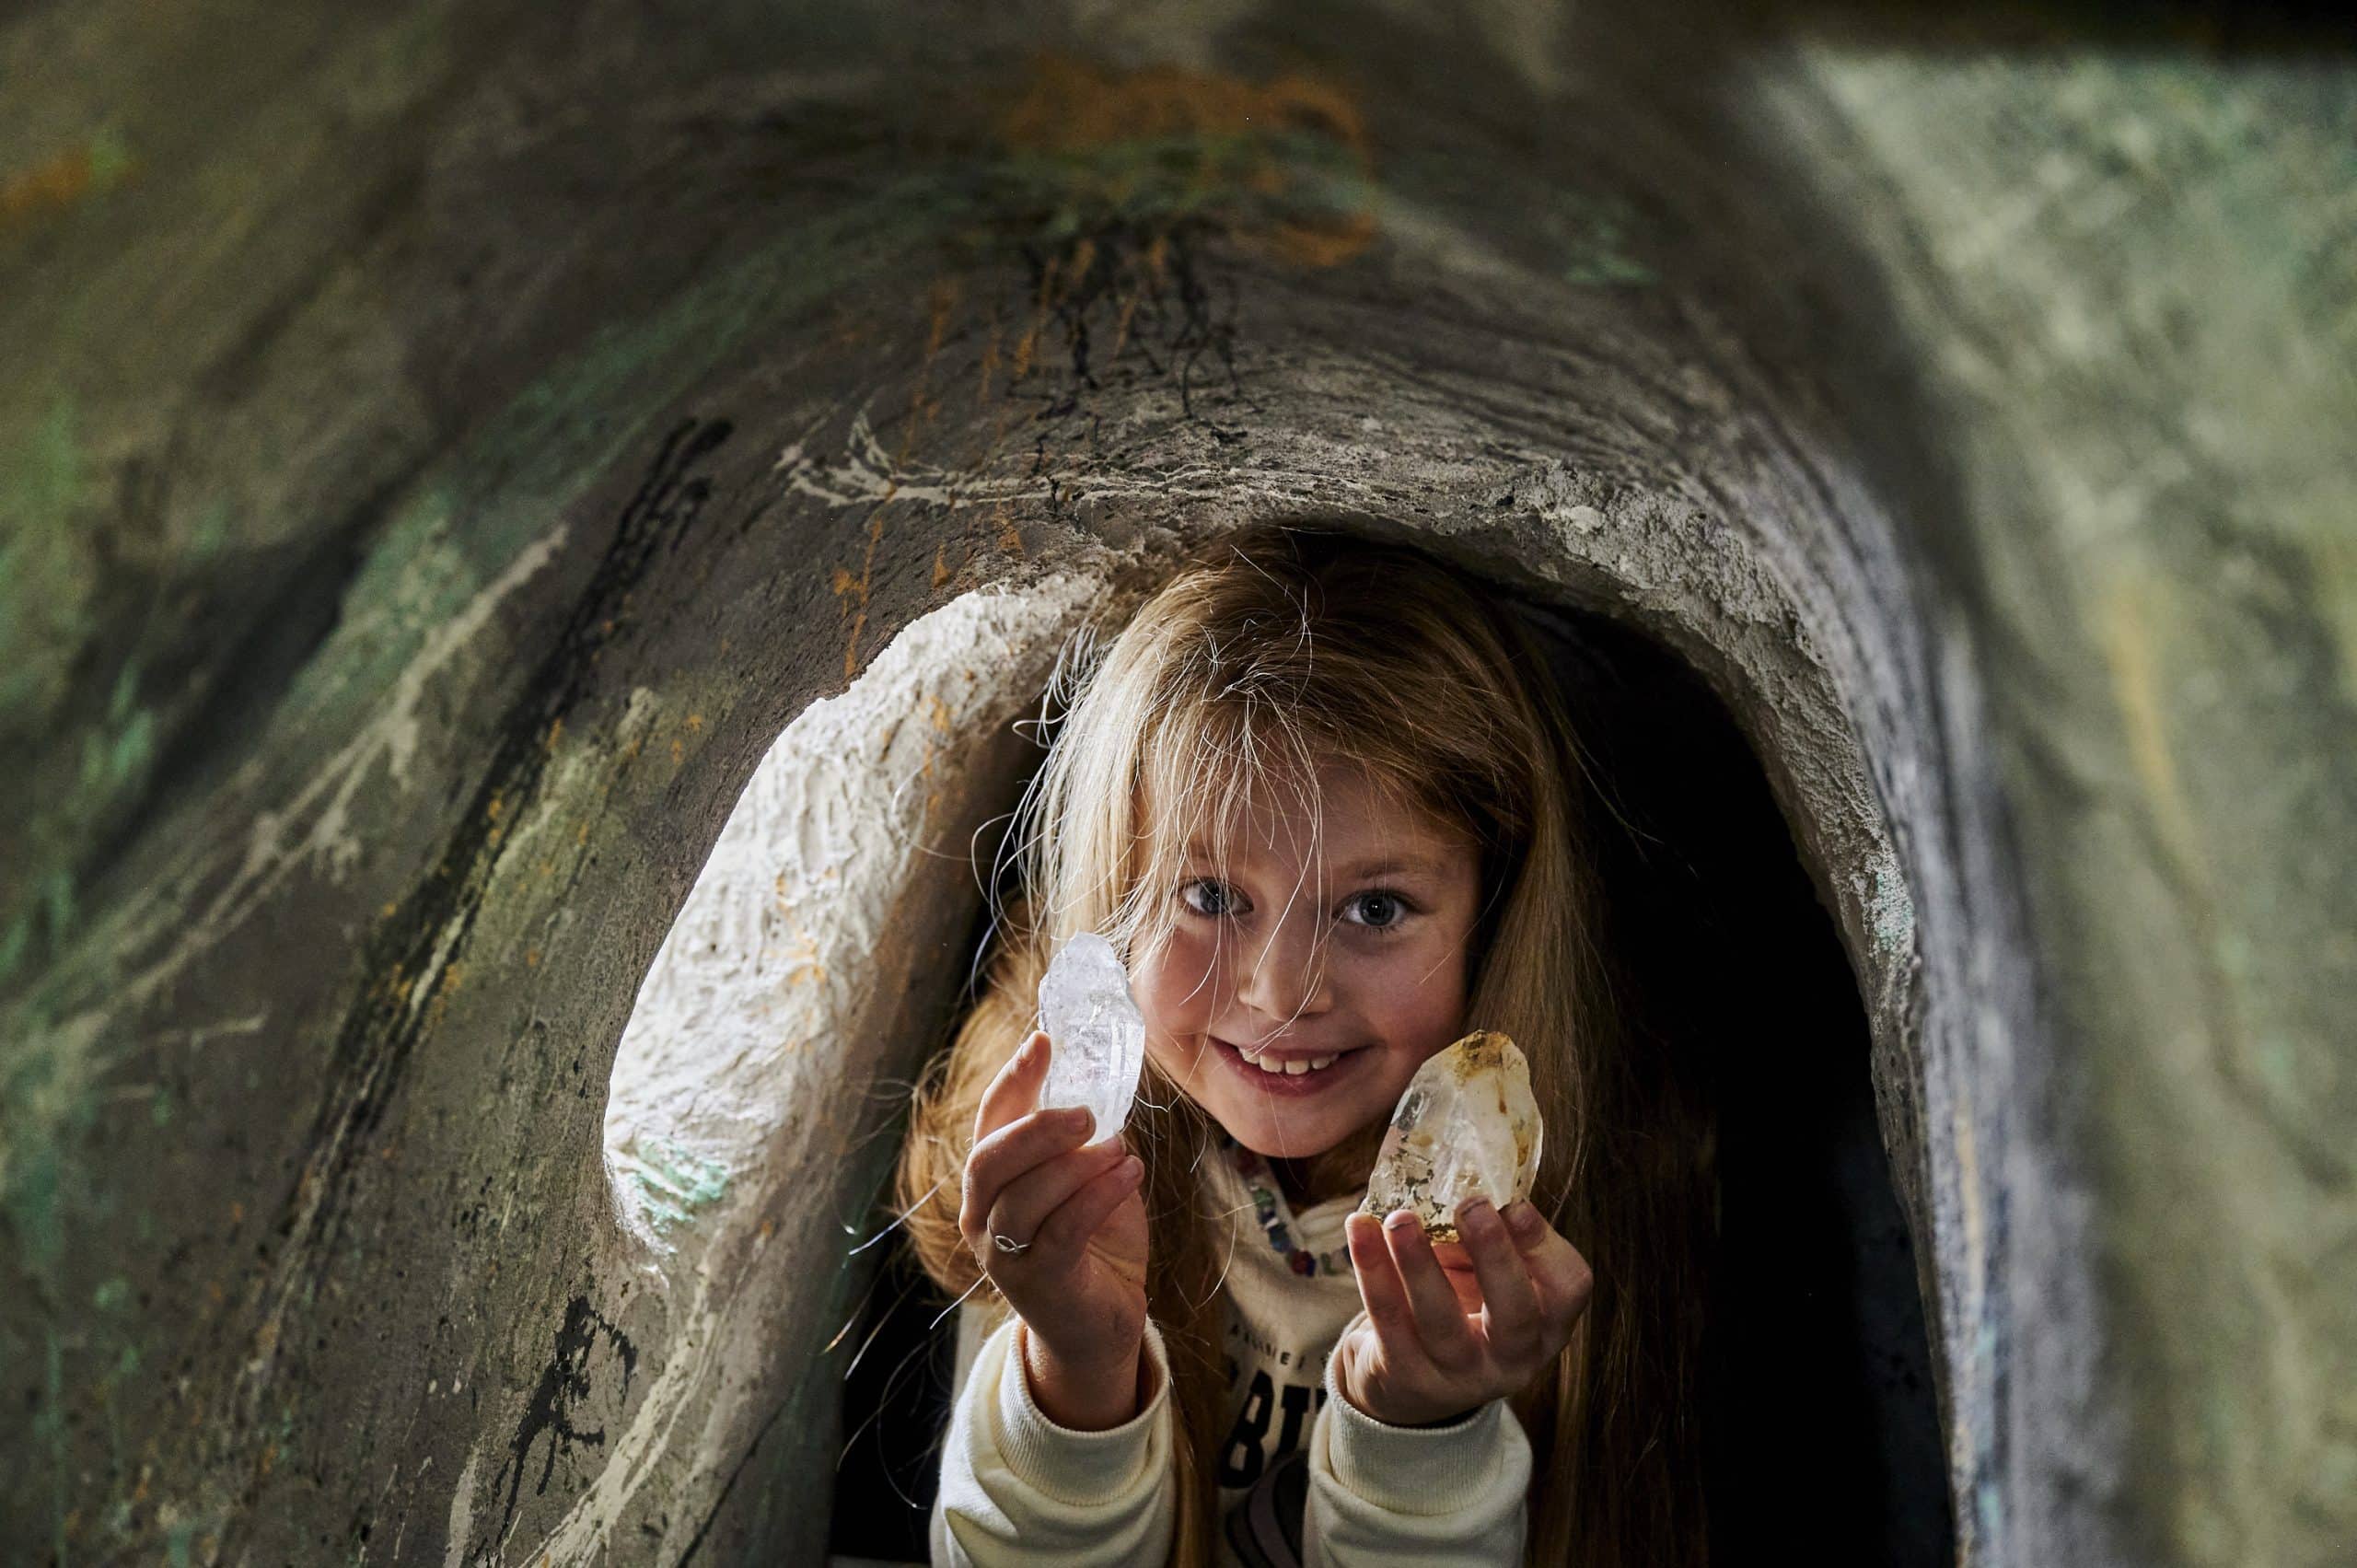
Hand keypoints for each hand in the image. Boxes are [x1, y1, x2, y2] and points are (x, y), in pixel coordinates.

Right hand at [958, 1030, 1150, 1427]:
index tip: (1044, 1041)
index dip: (1013, 1079)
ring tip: (1119, 1148)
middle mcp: (981, 1217)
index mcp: (989, 1183)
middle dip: (1036, 1129)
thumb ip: (1080, 1143)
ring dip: (1075, 1167)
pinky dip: (1097, 1198)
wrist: (1098, 1326)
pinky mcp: (1038, 1284)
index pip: (988, 1122)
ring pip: (1023, 1200)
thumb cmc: (1092, 1244)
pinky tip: (1129, 1174)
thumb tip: (1104, 1089)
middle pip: (989, 1162)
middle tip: (1087, 1112)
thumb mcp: (1084, 1181)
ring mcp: (1003, 1255)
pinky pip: (1062, 1233)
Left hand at [1334, 1196, 1593, 1427]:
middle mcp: (1512, 1359)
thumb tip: (1470, 1173)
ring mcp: (1458, 1375)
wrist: (1411, 1383)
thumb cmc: (1463, 1306)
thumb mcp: (1490, 1277)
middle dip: (1494, 1257)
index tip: (1515, 1204)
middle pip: (1514, 1315)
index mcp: (1546, 1325)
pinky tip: (1360, 1230)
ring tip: (1400, 1218)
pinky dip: (1372, 1272)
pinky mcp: (1406, 1376)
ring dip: (1418, 1264)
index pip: (1568, 1290)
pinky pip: (1388, 1322)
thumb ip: (1493, 1236)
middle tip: (1471, 1206)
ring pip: (1441, 1322)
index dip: (1545, 1246)